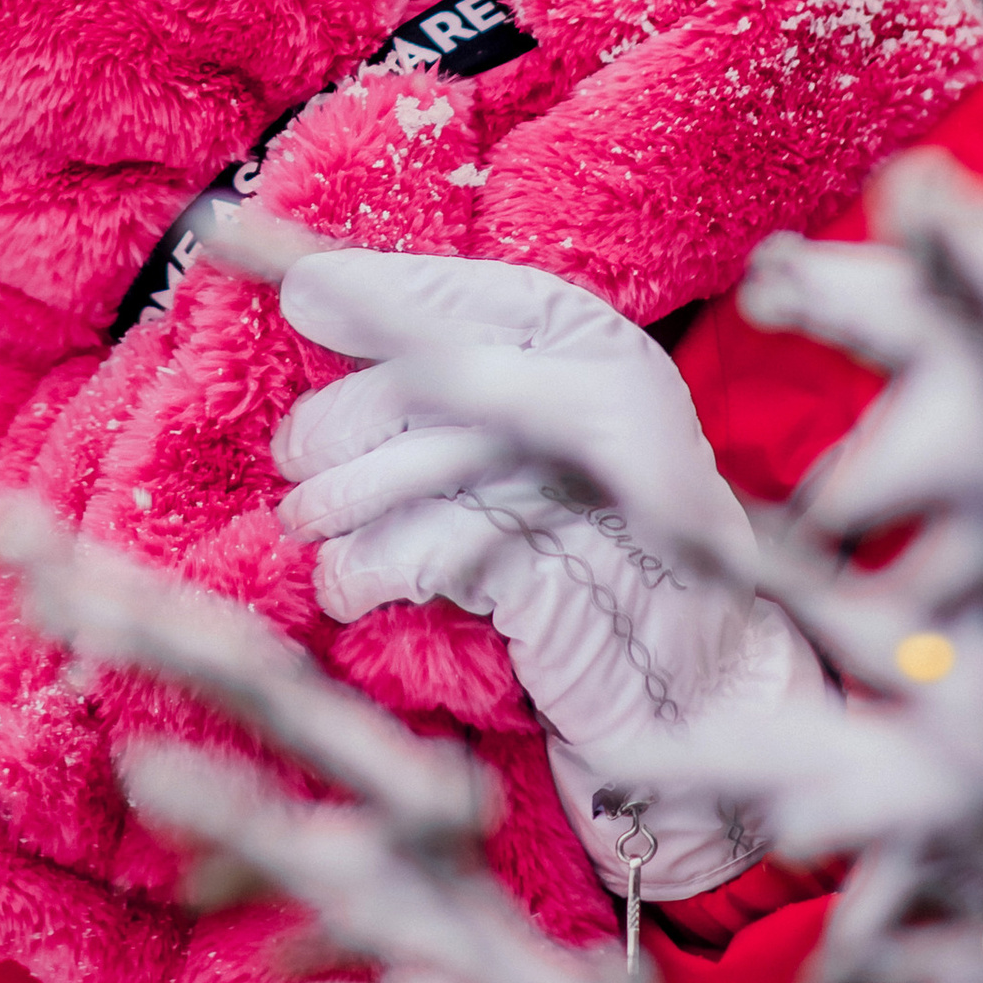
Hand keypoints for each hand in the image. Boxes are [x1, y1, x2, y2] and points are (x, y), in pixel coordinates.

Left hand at [275, 251, 821, 901]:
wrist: (684, 695)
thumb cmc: (587, 551)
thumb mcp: (532, 433)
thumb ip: (445, 357)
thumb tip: (308, 287)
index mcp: (601, 347)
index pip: (472, 295)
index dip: (380, 289)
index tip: (301, 288)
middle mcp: (605, 396)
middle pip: (423, 379)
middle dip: (336, 423)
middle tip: (298, 463)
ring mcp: (587, 482)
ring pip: (410, 466)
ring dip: (334, 506)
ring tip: (313, 529)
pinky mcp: (554, 571)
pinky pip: (419, 551)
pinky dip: (363, 571)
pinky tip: (351, 587)